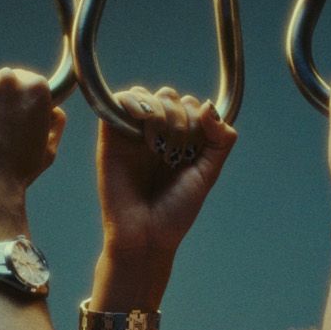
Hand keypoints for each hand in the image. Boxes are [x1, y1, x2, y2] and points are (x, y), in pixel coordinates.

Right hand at [96, 87, 237, 265]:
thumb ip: (220, 140)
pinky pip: (118, 101)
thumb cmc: (176, 211)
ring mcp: (132, 133)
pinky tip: (143, 129)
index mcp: (180, 141)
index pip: (191, 105)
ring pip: (145, 94)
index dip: (196, 120)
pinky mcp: (110, 136)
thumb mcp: (208, 173)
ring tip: (157, 146)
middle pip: (168, 96)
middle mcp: (155, 133)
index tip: (192, 151)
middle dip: (179, 118)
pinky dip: (133, 103)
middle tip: (173, 153)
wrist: (146, 235)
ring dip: (159, 114)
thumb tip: (209, 105)